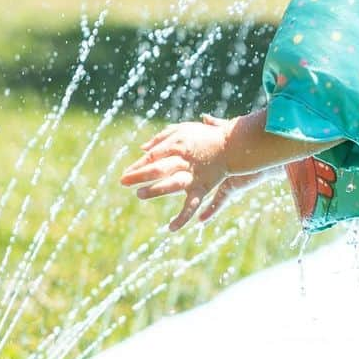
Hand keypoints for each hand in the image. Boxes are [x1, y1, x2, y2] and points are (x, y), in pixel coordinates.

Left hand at [119, 114, 232, 231]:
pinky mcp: (203, 188)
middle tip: (124, 181)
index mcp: (179, 145)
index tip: (127, 172)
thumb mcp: (184, 129)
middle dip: (140, 175)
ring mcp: (194, 175)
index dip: (138, 165)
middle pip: (158, 168)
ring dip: (155, 190)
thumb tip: (143, 149)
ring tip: (139, 195)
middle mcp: (185, 160)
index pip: (153, 156)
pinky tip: (170, 229)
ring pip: (172, 185)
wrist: (235, 144)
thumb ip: (163, 137)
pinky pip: (192, 205)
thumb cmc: (208, 135)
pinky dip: (182, 218)